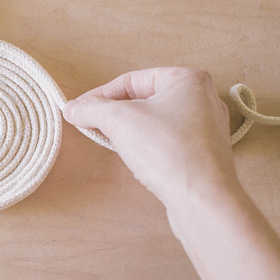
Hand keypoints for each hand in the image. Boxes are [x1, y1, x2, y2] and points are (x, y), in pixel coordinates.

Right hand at [63, 68, 238, 204]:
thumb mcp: (118, 120)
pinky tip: (136, 157)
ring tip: (110, 140)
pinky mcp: (204, 155)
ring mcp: (207, 129)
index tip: (80, 109)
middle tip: (92, 124)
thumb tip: (73, 108)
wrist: (201, 199)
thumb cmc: (168, 150)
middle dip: (115, 112)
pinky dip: (148, 145)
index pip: (132, 80)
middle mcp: (203, 99)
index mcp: (187, 80)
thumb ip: (92, 109)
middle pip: (145, 100)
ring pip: (156, 121)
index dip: (100, 95)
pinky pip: (169, 141)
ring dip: (130, 129)